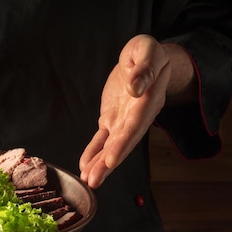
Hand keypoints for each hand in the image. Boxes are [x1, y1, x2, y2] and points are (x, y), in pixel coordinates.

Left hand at [79, 34, 171, 188]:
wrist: (144, 60)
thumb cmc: (147, 52)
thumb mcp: (146, 50)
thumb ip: (144, 67)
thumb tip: (135, 87)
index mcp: (147, 99)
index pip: (135, 125)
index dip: (123, 143)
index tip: (111, 159)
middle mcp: (136, 115)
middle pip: (123, 142)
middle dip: (108, 163)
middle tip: (94, 180)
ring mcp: (124, 120)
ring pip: (112, 145)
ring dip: (100, 164)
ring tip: (88, 181)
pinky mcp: (112, 119)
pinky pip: (102, 139)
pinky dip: (93, 152)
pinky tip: (85, 167)